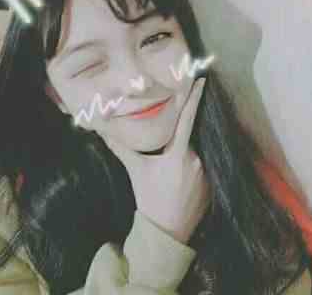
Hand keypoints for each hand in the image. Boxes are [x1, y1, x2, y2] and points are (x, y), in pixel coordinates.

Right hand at [97, 78, 209, 243]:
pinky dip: (188, 172)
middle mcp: (196, 159)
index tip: (202, 80)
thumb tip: (101, 131)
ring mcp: (205, 173)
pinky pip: (199, 170)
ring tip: (168, 182)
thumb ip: (120, 148)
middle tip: (164, 163)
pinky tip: (177, 188)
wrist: (166, 230)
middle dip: (174, 144)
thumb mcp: (135, 170)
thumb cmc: (149, 197)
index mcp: (178, 152)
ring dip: (180, 160)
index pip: (187, 118)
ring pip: (191, 155)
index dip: (194, 98)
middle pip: (185, 140)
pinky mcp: (211, 185)